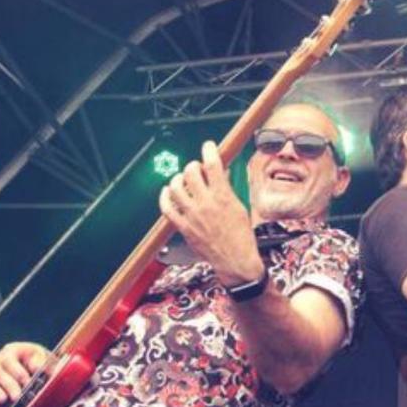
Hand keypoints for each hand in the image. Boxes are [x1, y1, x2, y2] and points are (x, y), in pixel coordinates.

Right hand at [0, 342, 50, 406]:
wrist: (38, 368)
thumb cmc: (41, 362)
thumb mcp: (45, 358)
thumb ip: (42, 362)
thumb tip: (35, 367)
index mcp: (13, 350)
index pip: (9, 359)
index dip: (17, 371)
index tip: (27, 382)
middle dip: (8, 385)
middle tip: (17, 396)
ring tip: (3, 400)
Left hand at [159, 140, 264, 286]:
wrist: (235, 260)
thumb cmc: (241, 236)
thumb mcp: (240, 208)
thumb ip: (227, 190)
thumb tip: (220, 175)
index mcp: (223, 197)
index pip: (213, 164)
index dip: (209, 150)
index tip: (208, 146)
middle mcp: (205, 204)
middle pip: (191, 172)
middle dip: (193, 166)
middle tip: (197, 168)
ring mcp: (192, 215)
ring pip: (175, 187)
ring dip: (178, 179)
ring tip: (183, 179)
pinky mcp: (183, 227)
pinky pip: (167, 207)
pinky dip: (165, 197)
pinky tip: (168, 192)